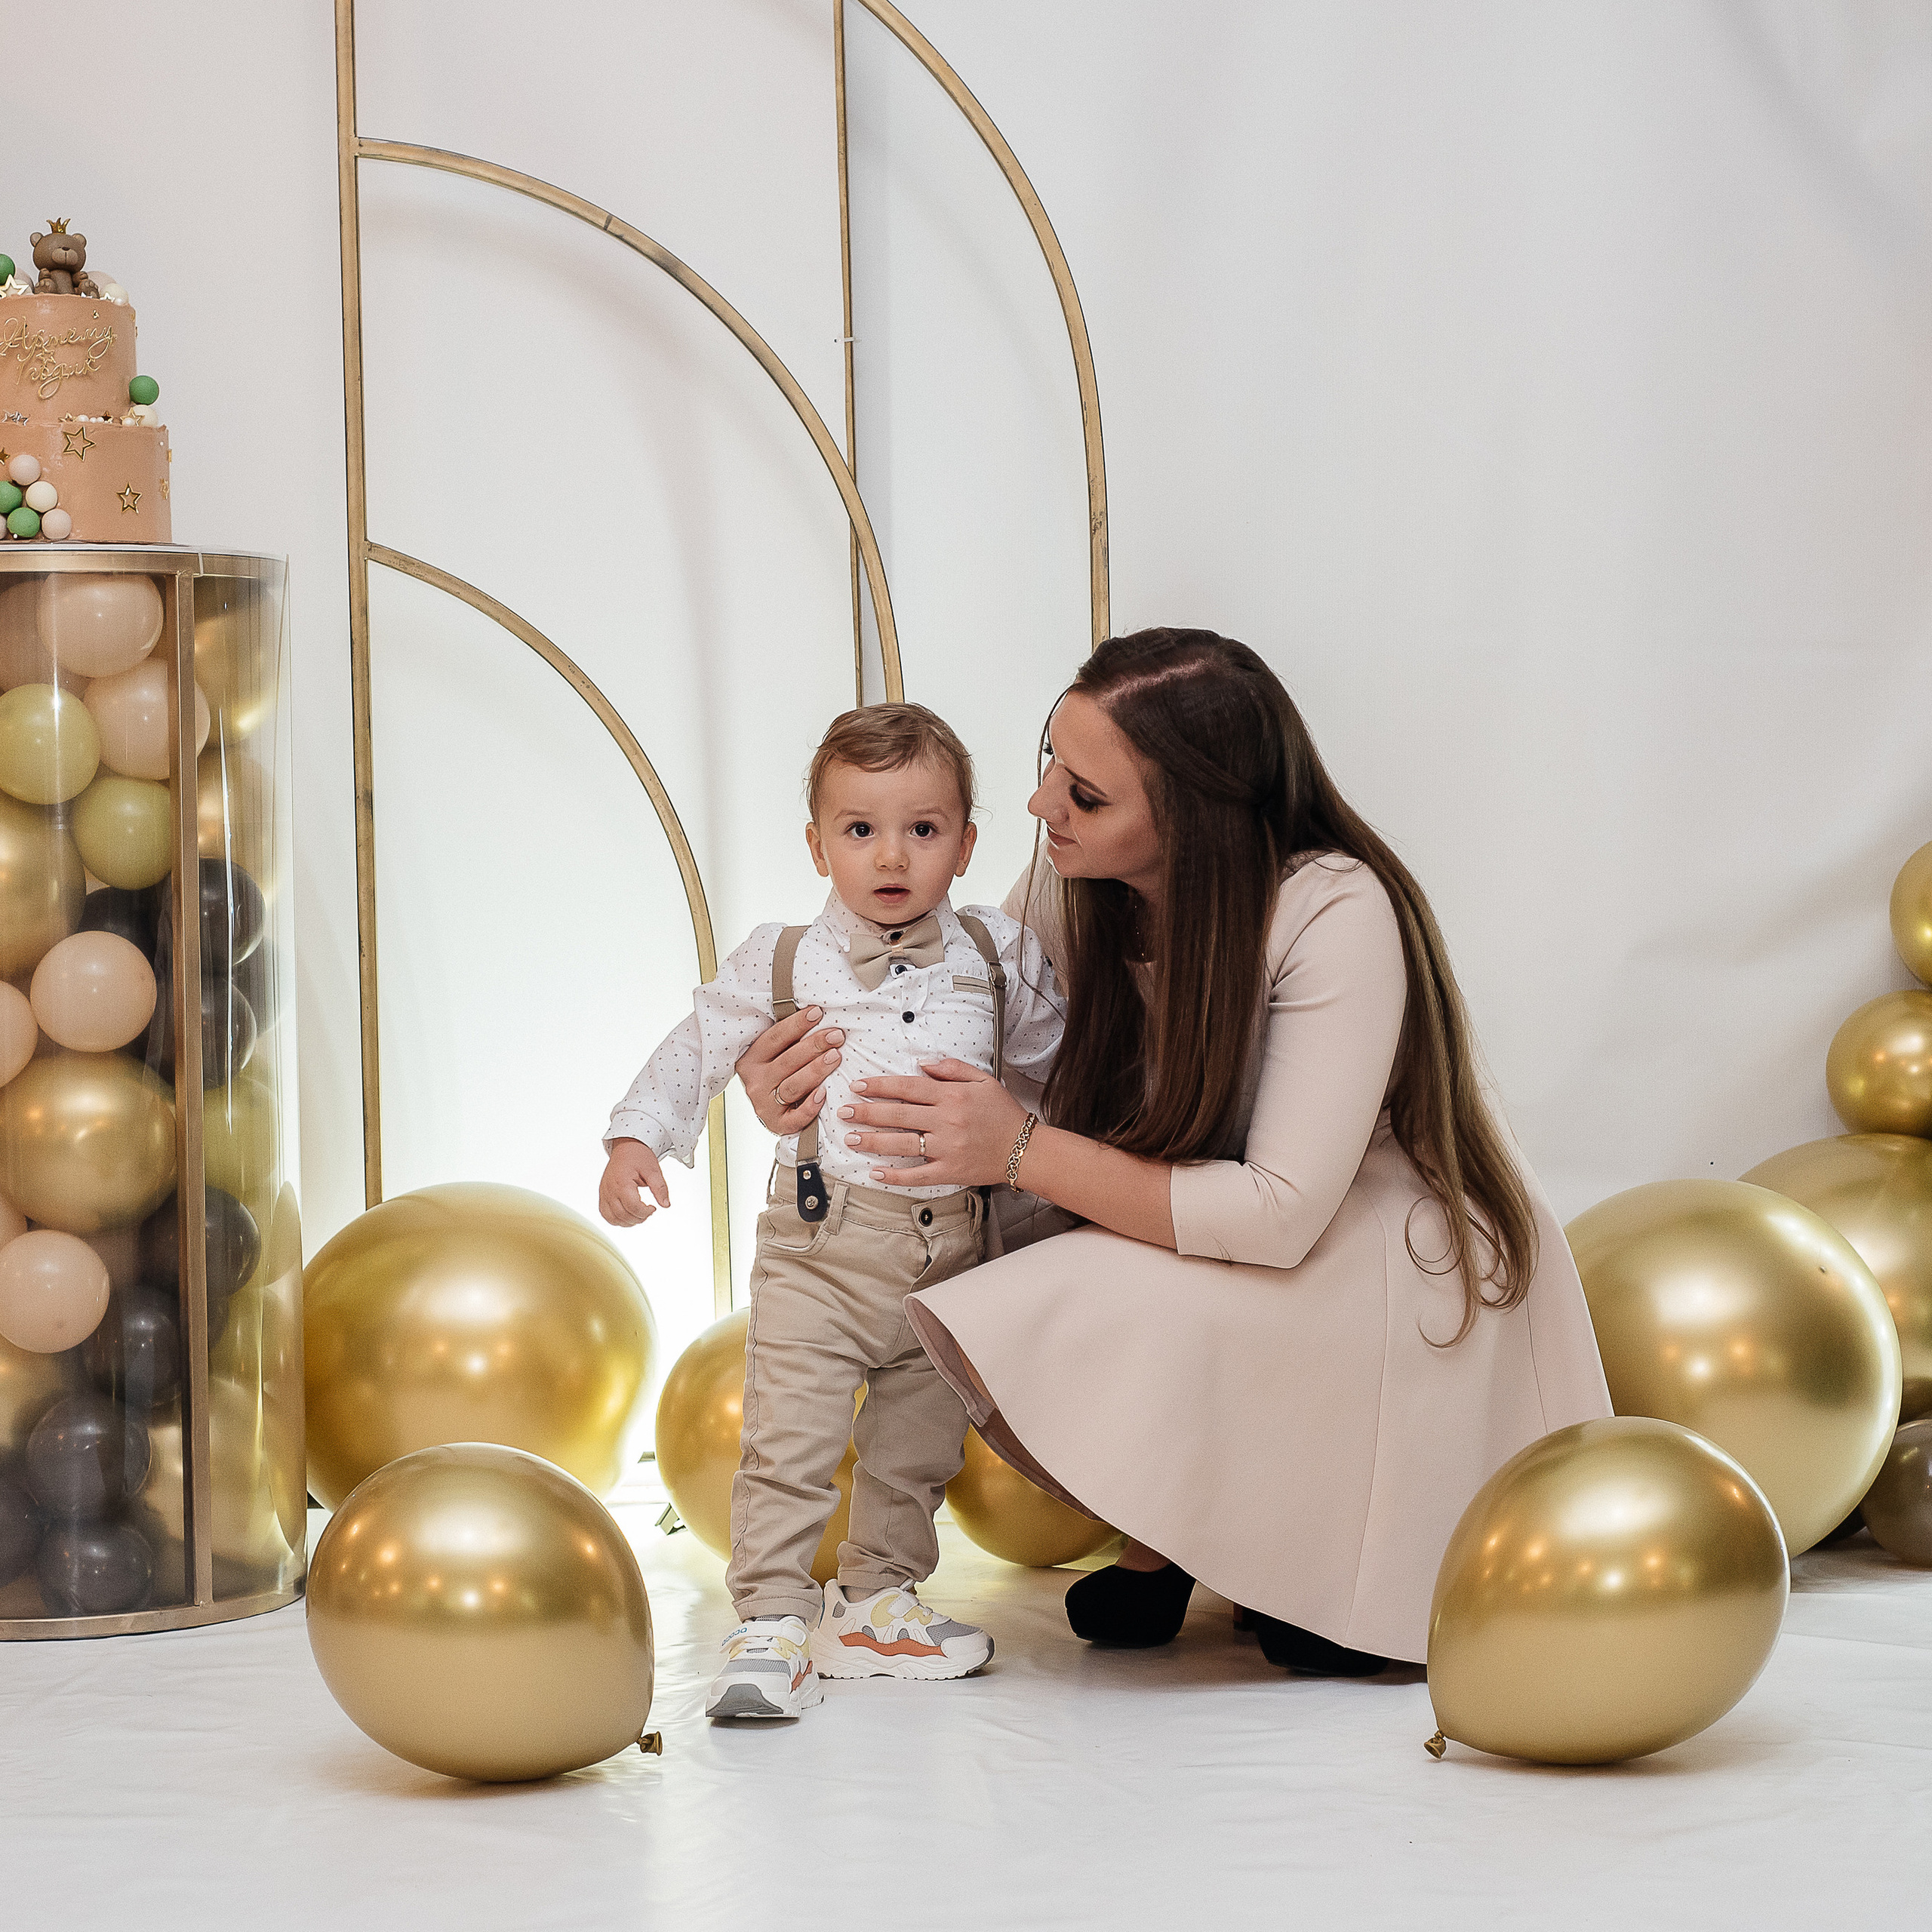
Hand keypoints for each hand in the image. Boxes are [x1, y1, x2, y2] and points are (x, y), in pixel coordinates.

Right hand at [599, 1139, 669, 1226]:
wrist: (626, 1146)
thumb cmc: (638, 1155)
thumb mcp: (653, 1170)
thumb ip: (660, 1188)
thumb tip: (666, 1204)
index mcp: (622, 1182)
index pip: (633, 1207)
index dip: (645, 1212)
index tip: (653, 1208)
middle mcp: (610, 1189)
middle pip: (623, 1215)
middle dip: (639, 1218)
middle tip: (648, 1211)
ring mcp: (604, 1192)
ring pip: (612, 1218)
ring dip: (627, 1222)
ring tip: (639, 1214)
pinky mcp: (602, 1194)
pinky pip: (604, 1213)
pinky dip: (616, 1219)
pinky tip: (627, 1215)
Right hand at [735, 1006, 844, 1134]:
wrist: (770, 1110)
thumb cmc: (779, 1074)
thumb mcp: (775, 1054)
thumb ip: (788, 1039)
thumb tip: (816, 1011)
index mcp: (751, 1059)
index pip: (774, 1038)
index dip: (796, 1025)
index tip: (817, 1013)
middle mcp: (755, 1082)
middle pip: (787, 1061)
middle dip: (814, 1046)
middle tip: (836, 1036)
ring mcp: (764, 1105)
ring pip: (793, 1086)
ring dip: (816, 1070)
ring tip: (835, 1056)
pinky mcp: (776, 1124)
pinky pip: (795, 1117)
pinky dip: (810, 1106)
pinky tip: (824, 1094)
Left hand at [839, 1058, 1026, 1187]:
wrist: (1026, 1149)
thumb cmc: (1003, 1113)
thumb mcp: (983, 1080)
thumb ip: (952, 1068)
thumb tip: (922, 1063)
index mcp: (952, 1096)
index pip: (908, 1088)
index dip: (880, 1086)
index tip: (859, 1085)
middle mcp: (947, 1121)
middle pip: (898, 1114)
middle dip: (867, 1112)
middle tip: (843, 1111)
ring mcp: (947, 1148)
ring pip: (902, 1144)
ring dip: (873, 1141)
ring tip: (850, 1138)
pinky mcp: (951, 1172)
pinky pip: (917, 1176)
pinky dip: (895, 1176)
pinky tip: (875, 1173)